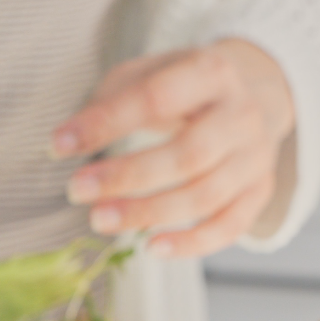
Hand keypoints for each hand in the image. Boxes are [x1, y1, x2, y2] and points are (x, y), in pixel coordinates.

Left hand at [54, 38, 294, 257]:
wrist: (254, 94)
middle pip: (186, 155)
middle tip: (76, 190)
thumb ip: (111, 101)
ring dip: (147, 213)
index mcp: (211, 73)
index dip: (106, 124)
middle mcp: (241, 115)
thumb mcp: (149, 72)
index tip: (58, 145)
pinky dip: (191, 244)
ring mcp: (256, 157)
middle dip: (126, 176)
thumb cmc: (185, 87)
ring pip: (204, 196)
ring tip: (98, 220)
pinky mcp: (260, 192)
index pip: (156, 99)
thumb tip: (66, 143)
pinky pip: (230, 227)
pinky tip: (151, 248)